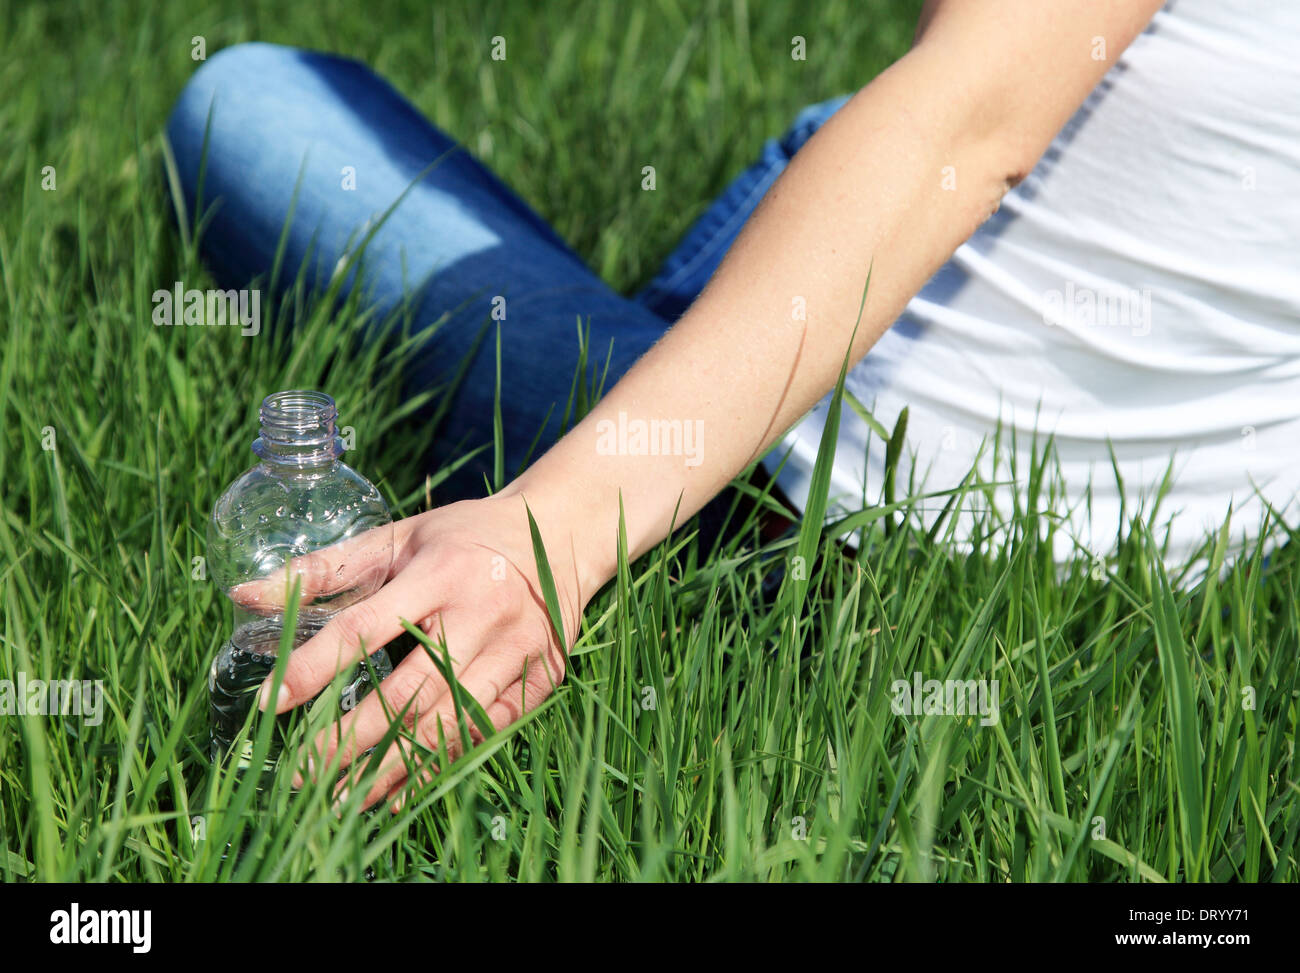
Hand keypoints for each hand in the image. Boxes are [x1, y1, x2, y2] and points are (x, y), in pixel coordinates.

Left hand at [240, 493, 587, 809]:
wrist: (563, 537)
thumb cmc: (466, 537)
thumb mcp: (399, 537)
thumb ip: (324, 567)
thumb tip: (244, 595)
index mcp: (439, 572)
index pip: (364, 627)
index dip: (313, 667)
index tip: (269, 702)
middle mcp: (481, 614)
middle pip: (409, 691)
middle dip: (350, 739)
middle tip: (301, 774)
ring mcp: (517, 651)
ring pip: (447, 723)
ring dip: (391, 766)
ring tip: (340, 797)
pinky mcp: (541, 679)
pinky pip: (484, 734)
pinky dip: (440, 767)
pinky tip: (400, 791)